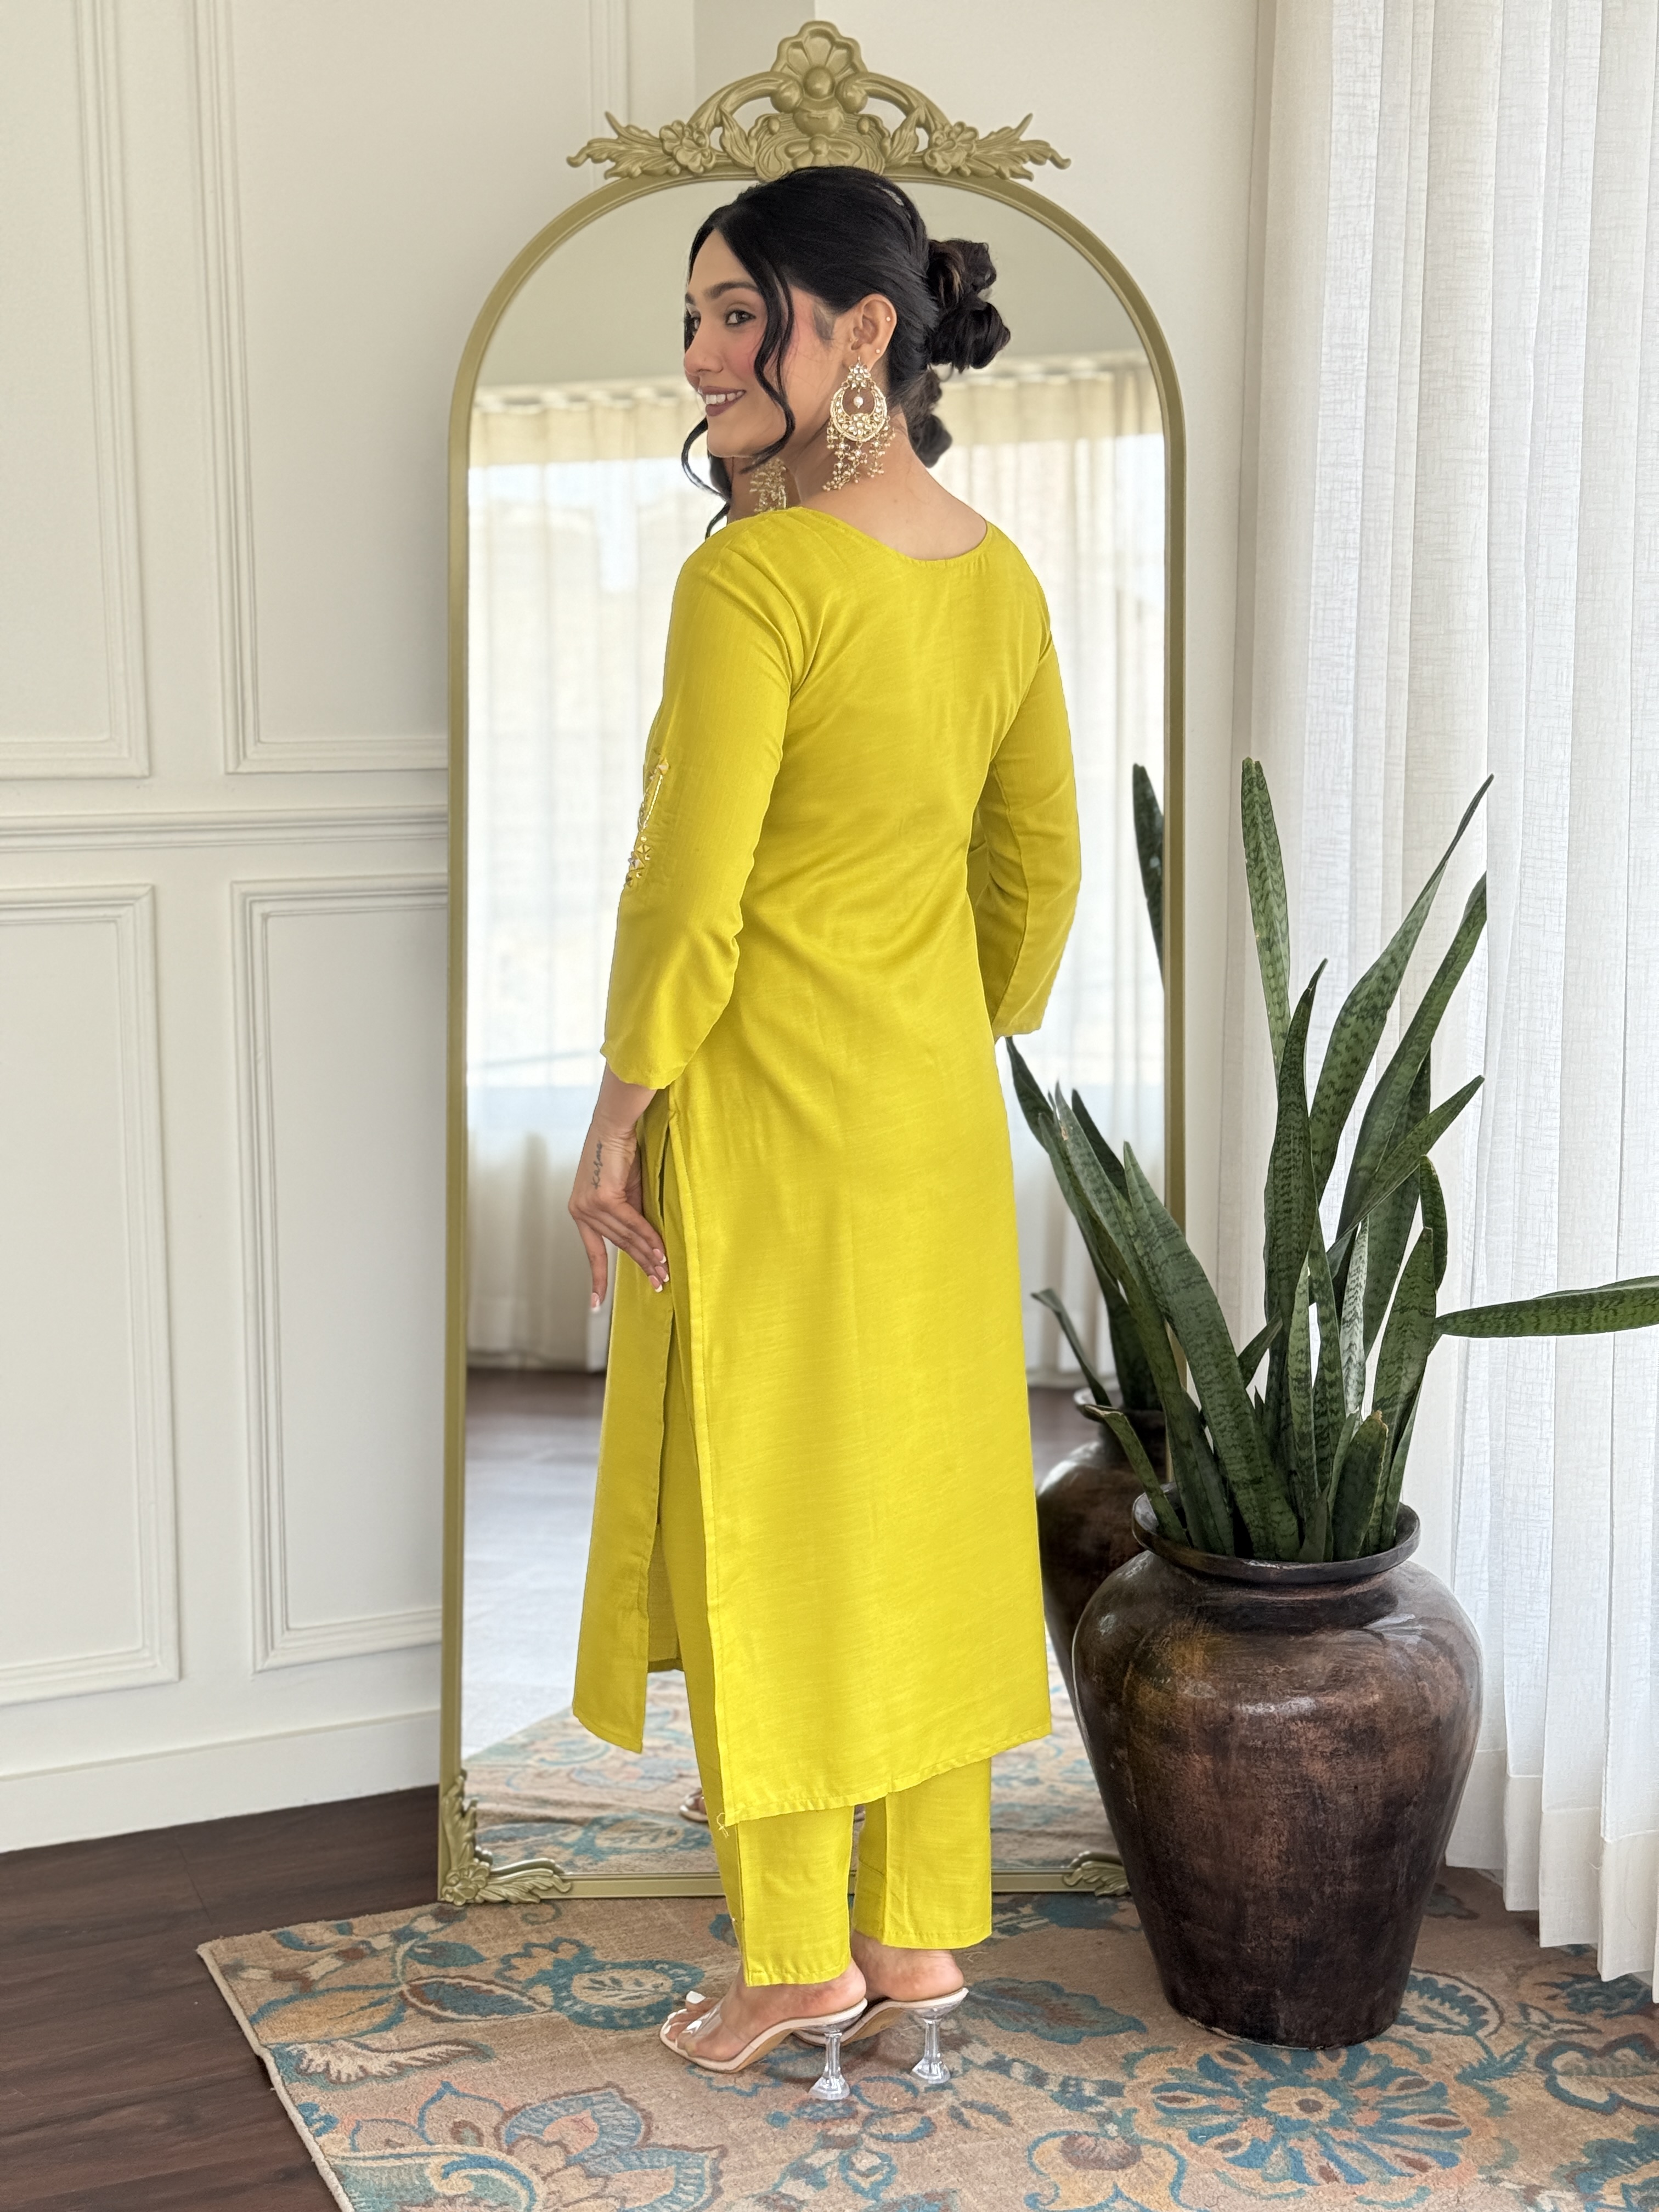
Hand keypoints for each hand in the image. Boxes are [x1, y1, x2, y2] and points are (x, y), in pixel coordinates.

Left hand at [567, 1071, 666, 1306]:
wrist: (614, 1126)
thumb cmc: (620, 1154)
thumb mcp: (625, 1191)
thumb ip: (630, 1215)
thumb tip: (645, 1242)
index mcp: (580, 1211)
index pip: (592, 1250)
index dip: (596, 1277)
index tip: (596, 1302)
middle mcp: (580, 1211)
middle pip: (616, 1244)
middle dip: (639, 1264)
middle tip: (659, 1281)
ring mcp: (589, 1205)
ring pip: (625, 1236)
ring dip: (647, 1254)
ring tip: (664, 1270)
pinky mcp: (603, 1198)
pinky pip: (631, 1223)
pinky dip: (647, 1237)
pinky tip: (660, 1250)